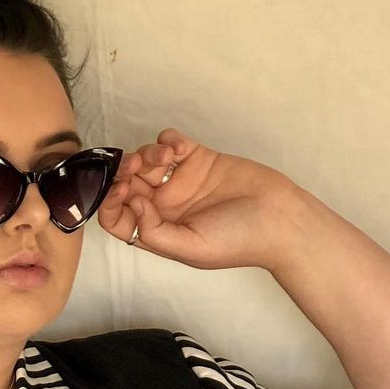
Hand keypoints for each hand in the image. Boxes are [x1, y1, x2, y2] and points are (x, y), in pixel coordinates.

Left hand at [96, 127, 297, 271]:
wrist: (279, 219)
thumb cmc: (238, 241)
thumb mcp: (190, 248)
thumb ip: (155, 232)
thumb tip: (133, 203)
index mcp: (159, 231)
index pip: (118, 218)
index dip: (110, 203)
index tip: (120, 191)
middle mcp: (166, 206)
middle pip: (127, 185)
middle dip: (123, 173)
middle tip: (134, 168)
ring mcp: (182, 181)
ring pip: (146, 161)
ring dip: (145, 154)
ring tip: (164, 158)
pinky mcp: (200, 159)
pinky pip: (171, 142)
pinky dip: (166, 140)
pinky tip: (176, 149)